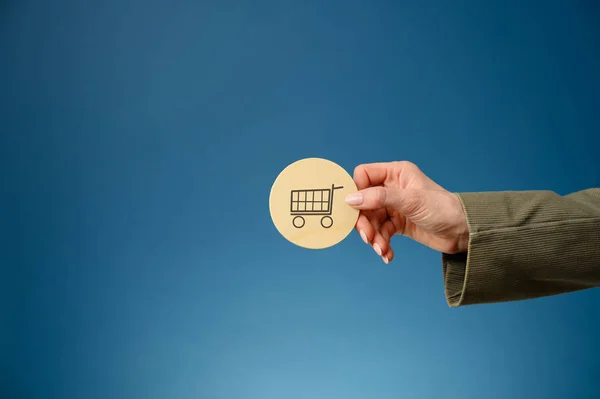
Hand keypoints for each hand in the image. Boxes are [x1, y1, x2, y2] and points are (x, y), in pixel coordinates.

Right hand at [344, 161, 468, 262]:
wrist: (464, 233)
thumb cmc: (443, 209)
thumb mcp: (411, 201)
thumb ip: (379, 198)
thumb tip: (351, 199)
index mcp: (396, 173)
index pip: (364, 175)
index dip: (356, 191)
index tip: (353, 209)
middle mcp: (392, 188)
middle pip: (364, 201)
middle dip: (364, 221)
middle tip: (368, 237)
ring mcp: (395, 206)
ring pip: (371, 220)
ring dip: (374, 236)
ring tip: (381, 249)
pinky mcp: (398, 223)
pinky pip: (381, 232)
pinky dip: (382, 244)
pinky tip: (387, 254)